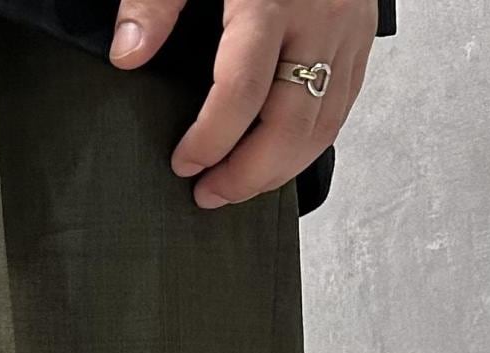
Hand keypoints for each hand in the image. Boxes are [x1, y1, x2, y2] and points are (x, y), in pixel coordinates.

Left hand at [109, 0, 376, 207]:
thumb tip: (127, 53)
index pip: (242, 91)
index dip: (211, 139)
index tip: (184, 163)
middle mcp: (320, 19)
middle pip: (291, 123)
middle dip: (249, 174)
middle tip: (209, 195)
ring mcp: (348, 31)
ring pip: (324, 124)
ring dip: (281, 170)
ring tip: (238, 186)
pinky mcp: (362, 36)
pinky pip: (342, 105)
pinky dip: (310, 142)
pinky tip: (278, 158)